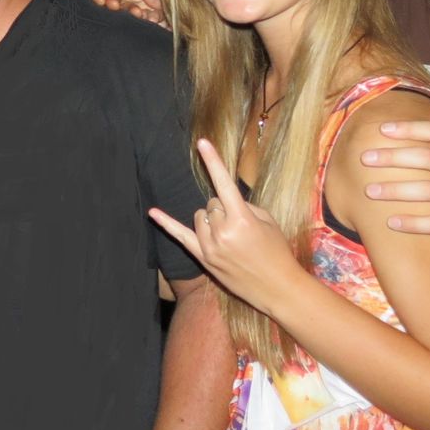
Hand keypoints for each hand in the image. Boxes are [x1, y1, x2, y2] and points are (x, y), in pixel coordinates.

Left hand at [148, 139, 301, 314]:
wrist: (277, 287)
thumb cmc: (277, 251)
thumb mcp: (267, 221)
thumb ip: (244, 206)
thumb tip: (225, 200)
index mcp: (241, 219)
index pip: (223, 184)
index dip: (213, 161)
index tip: (202, 142)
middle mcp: (222, 232)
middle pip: (211, 203)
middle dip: (224, 207)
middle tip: (241, 225)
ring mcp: (210, 246)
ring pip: (199, 216)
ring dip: (211, 218)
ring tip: (230, 235)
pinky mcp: (203, 258)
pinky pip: (180, 236)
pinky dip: (165, 223)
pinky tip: (152, 212)